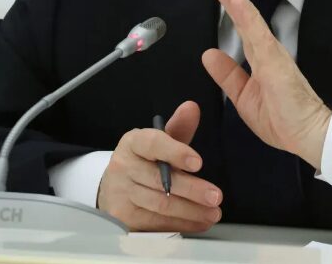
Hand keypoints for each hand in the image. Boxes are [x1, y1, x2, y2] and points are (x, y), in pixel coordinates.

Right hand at [96, 100, 222, 231]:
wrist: (115, 187)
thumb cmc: (144, 161)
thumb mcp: (159, 141)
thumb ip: (178, 127)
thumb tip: (192, 108)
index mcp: (133, 142)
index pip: (152, 144)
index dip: (175, 152)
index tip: (198, 162)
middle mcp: (123, 166)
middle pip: (159, 180)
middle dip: (191, 189)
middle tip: (215, 196)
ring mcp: (121, 194)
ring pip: (160, 204)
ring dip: (190, 211)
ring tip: (213, 212)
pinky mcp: (123, 217)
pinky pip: (155, 223)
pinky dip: (181, 224)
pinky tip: (199, 222)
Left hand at [201, 0, 331, 169]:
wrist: (308, 135)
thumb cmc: (282, 119)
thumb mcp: (244, 98)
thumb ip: (228, 75)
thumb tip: (209, 55)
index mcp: (259, 58)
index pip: (240, 25)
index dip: (227, 4)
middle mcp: (265, 49)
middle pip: (243, 14)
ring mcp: (271, 52)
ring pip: (248, 17)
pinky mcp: (274, 59)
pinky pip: (257, 32)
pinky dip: (245, 14)